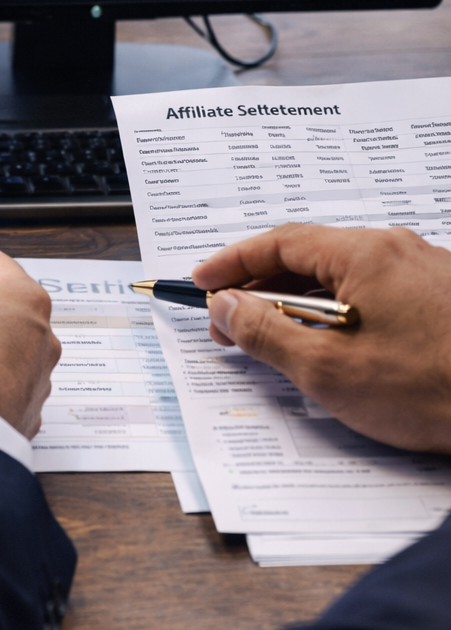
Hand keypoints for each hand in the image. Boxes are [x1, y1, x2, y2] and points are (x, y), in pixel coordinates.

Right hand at [193, 224, 450, 453]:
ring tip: (274, 342)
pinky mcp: (443, 301)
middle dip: (262, 288)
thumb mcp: (327, 368)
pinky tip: (332, 349)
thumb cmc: (432, 387)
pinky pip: (375, 294)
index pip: (280, 241)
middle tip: (227, 322)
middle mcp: (397, 250)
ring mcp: (426, 273)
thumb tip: (227, 308)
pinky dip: (339, 314)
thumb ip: (266, 332)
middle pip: (310, 256)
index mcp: (365, 252)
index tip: (203, 283)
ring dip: (300, 304)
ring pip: (344, 278)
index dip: (233, 262)